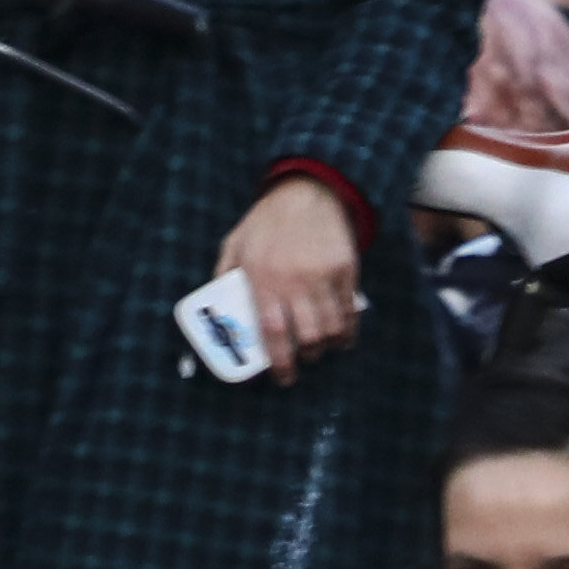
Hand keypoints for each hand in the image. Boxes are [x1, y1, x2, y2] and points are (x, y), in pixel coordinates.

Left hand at [216, 175, 365, 367]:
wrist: (307, 190)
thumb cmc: (267, 221)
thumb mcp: (235, 243)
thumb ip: (225, 275)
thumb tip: (218, 307)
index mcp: (263, 277)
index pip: (273, 332)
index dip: (280, 362)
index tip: (283, 377)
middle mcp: (294, 280)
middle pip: (308, 337)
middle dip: (307, 357)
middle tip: (303, 359)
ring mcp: (323, 275)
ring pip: (332, 327)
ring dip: (328, 345)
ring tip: (322, 347)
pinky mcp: (346, 269)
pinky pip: (350, 309)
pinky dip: (348, 327)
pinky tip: (342, 333)